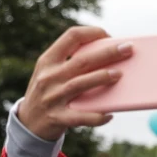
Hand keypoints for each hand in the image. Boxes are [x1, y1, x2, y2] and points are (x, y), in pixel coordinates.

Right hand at [16, 26, 133, 139]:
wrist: (28, 124)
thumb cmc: (48, 93)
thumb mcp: (50, 73)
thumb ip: (70, 63)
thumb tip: (109, 57)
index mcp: (48, 60)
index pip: (71, 37)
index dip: (92, 32)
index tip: (108, 35)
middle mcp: (49, 77)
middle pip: (82, 60)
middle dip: (108, 53)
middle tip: (128, 49)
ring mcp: (52, 98)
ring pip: (80, 84)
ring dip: (102, 78)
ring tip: (120, 74)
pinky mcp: (57, 118)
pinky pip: (81, 117)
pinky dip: (96, 116)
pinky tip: (109, 115)